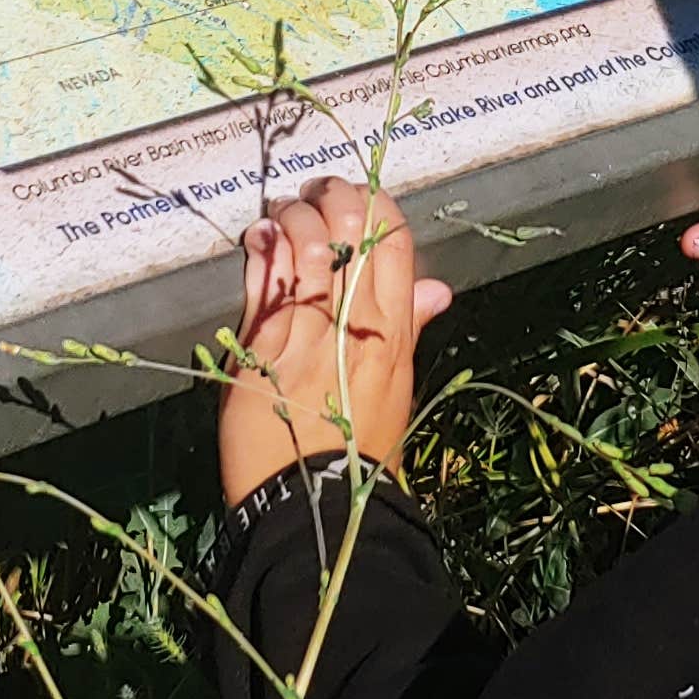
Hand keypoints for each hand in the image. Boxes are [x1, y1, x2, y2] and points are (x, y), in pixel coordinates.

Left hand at [218, 177, 455, 504]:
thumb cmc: (359, 446)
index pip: (394, 242)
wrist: (311, 502)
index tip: (359, 198)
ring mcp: (306, 332)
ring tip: (284, 214)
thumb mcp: (396, 386)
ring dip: (292, 216)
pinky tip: (260, 234)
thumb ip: (409, 327)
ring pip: (303, 244)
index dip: (376, 206)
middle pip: (348, 231)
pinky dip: (261, 247)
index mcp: (393, 332)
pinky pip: (263, 279)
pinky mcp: (261, 345)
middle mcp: (354, 324)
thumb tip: (438, 288)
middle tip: (316, 196)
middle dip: (331, 198)